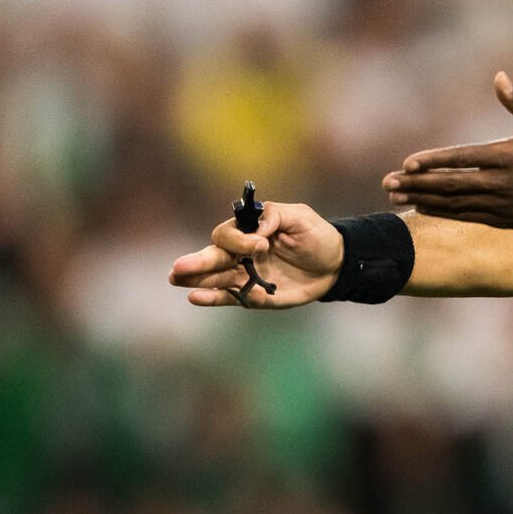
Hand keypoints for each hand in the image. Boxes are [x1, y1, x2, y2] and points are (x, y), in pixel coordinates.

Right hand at [168, 201, 343, 307]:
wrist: (336, 264)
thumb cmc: (316, 236)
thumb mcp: (299, 216)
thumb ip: (274, 216)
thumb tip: (255, 231)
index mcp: (249, 231)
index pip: (228, 234)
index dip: (239, 240)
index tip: (262, 244)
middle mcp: (242, 253)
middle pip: (213, 256)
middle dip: (197, 261)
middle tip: (179, 267)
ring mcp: (247, 275)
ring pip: (216, 278)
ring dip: (196, 279)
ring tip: (176, 278)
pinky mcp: (255, 295)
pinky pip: (231, 297)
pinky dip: (213, 297)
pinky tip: (195, 297)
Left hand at [384, 72, 512, 228]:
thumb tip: (499, 76)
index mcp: (508, 156)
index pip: (462, 159)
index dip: (433, 162)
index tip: (408, 163)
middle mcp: (502, 183)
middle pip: (451, 185)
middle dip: (417, 184)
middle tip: (389, 182)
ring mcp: (503, 204)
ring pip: (456, 204)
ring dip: (424, 200)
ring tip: (397, 196)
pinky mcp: (507, 219)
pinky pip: (469, 217)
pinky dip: (444, 214)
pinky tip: (423, 209)